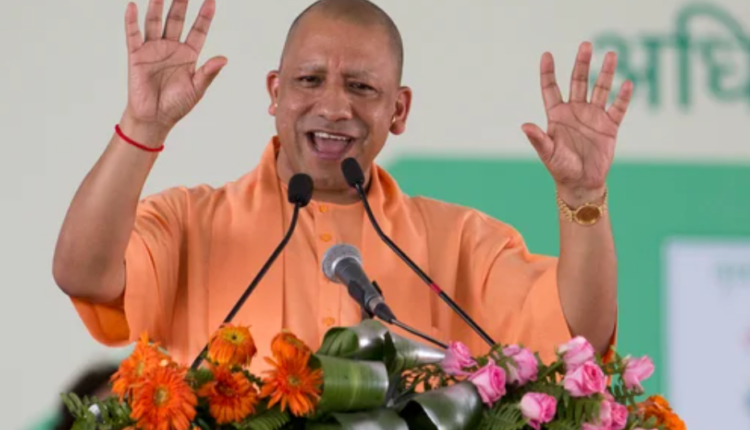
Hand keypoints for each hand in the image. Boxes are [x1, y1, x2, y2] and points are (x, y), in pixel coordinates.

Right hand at [122, 0, 225, 142]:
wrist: (154, 118)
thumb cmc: (177, 105)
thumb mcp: (197, 89)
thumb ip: (208, 73)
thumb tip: (224, 59)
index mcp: (188, 55)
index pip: (198, 30)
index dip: (204, 16)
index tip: (211, 1)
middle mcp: (171, 48)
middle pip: (177, 20)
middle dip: (181, 3)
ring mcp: (153, 49)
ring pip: (155, 22)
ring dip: (157, 7)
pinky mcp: (136, 55)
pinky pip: (133, 34)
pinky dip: (132, 21)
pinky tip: (133, 7)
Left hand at [522, 42, 632, 201]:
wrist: (581, 184)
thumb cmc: (561, 169)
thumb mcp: (548, 154)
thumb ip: (538, 139)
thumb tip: (524, 125)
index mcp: (557, 115)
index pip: (551, 88)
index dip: (548, 72)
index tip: (547, 55)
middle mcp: (575, 111)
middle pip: (578, 81)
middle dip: (582, 64)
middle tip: (586, 45)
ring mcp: (593, 116)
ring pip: (600, 89)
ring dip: (606, 73)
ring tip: (611, 54)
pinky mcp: (610, 126)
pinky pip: (618, 108)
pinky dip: (623, 97)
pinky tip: (628, 84)